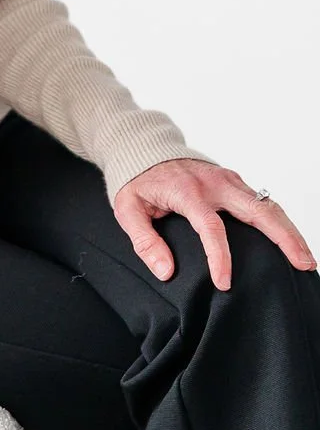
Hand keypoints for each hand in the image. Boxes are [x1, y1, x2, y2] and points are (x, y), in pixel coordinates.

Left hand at [113, 159, 317, 290]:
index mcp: (187, 191)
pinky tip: (290, 241)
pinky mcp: (234, 181)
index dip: (220, 256)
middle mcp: (214, 183)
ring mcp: (228, 179)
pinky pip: (262, 201)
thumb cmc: (138, 181)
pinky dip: (280, 221)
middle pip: (257, 209)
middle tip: (302, 264)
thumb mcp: (127, 209)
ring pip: (267, 204)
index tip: (224, 283)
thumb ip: (144, 241)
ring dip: (289, 230)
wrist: (145, 147)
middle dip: (283, 237)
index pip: (211, 226)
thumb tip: (165, 271)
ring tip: (305, 258)